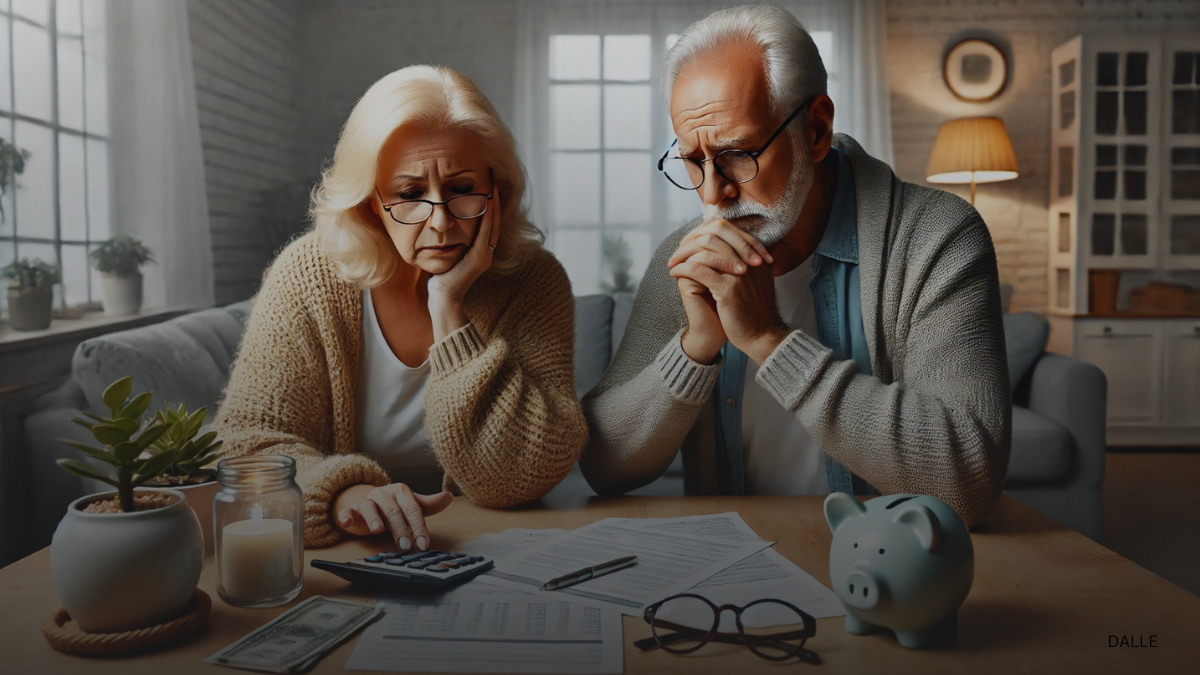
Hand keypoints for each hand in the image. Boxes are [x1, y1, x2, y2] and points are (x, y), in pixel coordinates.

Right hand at [333, 483, 453, 550]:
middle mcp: (384, 493)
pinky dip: (346, 516)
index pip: (413, 509)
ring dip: (374, 519)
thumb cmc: (392, 505)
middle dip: (400, 529)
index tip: (424, 544)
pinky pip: (347, 512)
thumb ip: (428, 504)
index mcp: (401, 492)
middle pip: (393, 511)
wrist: (364, 500)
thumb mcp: (410, 505)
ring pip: (371, 508)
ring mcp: (366, 500)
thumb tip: (448, 497)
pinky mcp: (351, 509)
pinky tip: (347, 522)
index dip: (419, 527)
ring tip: (378, 531)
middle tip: (406, 546)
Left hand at [426, 191, 501, 340]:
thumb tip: (443, 226)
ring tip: (493, 187)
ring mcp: (485, 256)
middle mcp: (487, 252)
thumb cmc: (442, 277)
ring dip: (494, 205)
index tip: (489, 185)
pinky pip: (485, 235)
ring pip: (492, 225)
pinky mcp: (479, 259)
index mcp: (482, 250)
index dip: (491, 204)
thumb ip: (452, 241)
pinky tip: (487, 205)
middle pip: (495, 221)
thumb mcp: (450, 254)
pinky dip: (487, 220)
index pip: (489, 223)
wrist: (443, 297)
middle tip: (495, 179)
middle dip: (496, 199)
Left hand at [669, 220, 773, 363]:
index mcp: (757, 254)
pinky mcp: (728, 288)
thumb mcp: (755, 280)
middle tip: (677, 253)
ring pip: (704, 250)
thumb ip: (745, 262)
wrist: (761, 335)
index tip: (688, 244)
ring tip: (673, 263)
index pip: (725, 232)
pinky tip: (675, 273)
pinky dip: (682, 269)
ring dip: (683, 255)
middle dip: (690, 242)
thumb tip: (725, 248)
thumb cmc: (753, 310)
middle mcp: (751, 259)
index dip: (702, 235)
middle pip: (714, 236)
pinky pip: (698, 270)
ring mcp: (740, 272)